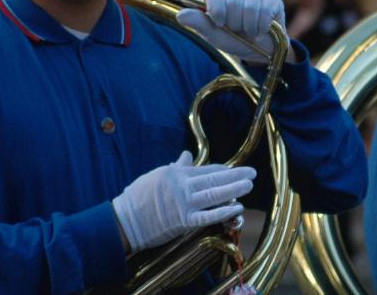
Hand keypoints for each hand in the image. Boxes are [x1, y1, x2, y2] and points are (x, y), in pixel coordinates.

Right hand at [112, 151, 255, 252]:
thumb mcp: (156, 175)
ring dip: (234, 189)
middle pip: (214, 178)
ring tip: (248, 185)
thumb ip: (175, 166)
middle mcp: (182, 185)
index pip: (205, 169)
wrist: (124, 220)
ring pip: (215, 194)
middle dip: (236, 175)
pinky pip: (208, 216)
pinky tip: (237, 207)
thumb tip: (185, 155)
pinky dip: (224, 211)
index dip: (223, 169)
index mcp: (176, 172)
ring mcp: (184, 203)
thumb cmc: (138, 197)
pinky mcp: (183, 221)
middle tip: (252, 173)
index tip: (234, 169)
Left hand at [177, 0, 285, 64]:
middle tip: (238, 29)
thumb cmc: (237, 40)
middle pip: (233, 1)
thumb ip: (200, 24)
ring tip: (250, 31)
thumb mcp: (216, 36)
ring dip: (249, 27)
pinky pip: (264, 11)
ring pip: (249, 7)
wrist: (264, 50)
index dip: (217, 10)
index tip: (220, 23)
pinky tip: (261, 29)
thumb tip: (180, 15)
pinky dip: (261, 27)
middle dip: (235, 23)